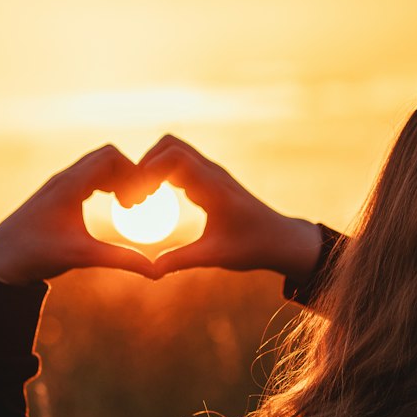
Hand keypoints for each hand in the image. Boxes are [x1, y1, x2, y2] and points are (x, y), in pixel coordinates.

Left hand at [0, 145, 157, 284]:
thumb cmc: (35, 255)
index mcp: (70, 185)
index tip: (141, 200)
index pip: (111, 156)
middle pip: (105, 157)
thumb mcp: (82, 256)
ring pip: (95, 166)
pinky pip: (86, 178)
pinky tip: (110, 207)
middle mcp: (63, 179)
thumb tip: (155, 272)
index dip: (133, 172)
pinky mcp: (54, 196)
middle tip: (137, 203)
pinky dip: (104, 185)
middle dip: (128, 174)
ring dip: (116, 179)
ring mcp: (57, 186)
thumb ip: (121, 259)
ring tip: (127, 206)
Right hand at [136, 135, 322, 279]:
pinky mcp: (210, 179)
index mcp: (214, 187)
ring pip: (175, 150)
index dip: (148, 169)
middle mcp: (213, 173)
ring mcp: (212, 173)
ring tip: (142, 197)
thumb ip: (182, 260)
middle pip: (170, 145)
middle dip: (146, 163)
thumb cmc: (253, 247)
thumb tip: (151, 271)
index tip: (137, 196)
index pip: (174, 157)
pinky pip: (181, 163)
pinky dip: (163, 172)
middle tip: (135, 195)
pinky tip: (155, 198)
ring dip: (154, 166)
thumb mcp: (216, 256)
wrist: (280, 239)